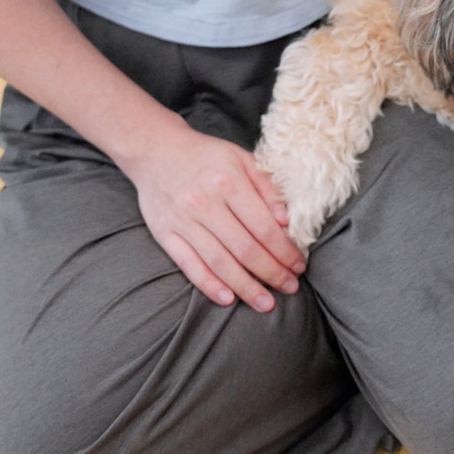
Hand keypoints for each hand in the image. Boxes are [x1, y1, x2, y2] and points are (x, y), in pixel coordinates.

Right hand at [122, 118, 305, 310]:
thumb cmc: (206, 156)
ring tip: (266, 303)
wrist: (155, 149)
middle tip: (290, 287)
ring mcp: (183, 221)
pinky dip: (209, 285)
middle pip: (245, 249)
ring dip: (246, 287)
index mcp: (228, 182)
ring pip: (219, 263)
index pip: (263, 227)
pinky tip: (228, 299)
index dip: (285, 251)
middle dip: (272, 273)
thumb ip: (266, 187)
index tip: (299, 265)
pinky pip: (189, 265)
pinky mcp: (165, 234)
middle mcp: (204, 203)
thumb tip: (286, 220)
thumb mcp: (242, 158)